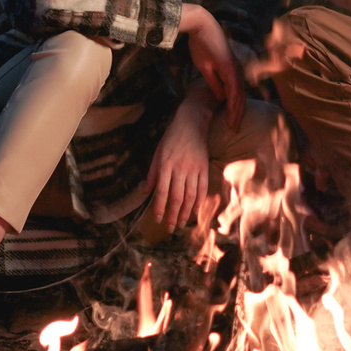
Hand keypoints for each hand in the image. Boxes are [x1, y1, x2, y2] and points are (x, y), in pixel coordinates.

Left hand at [147, 94, 214, 232]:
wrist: (191, 123)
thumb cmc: (171, 138)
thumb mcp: (157, 152)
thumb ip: (152, 173)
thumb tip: (145, 192)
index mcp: (166, 164)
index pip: (161, 191)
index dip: (159, 207)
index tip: (156, 219)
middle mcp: (180, 169)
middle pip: (177, 197)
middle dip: (172, 215)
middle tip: (169, 228)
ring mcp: (194, 169)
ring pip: (190, 196)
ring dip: (185, 213)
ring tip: (180, 224)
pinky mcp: (204, 168)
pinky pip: (202, 189)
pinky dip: (199, 202)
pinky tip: (194, 211)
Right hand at [177, 3, 244, 128]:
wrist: (201, 27)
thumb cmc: (202, 44)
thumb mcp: (206, 68)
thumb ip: (214, 83)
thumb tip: (220, 98)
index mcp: (230, 72)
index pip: (235, 95)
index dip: (234, 110)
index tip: (229, 124)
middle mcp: (236, 71)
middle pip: (240, 98)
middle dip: (237, 115)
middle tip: (234, 130)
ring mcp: (234, 69)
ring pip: (239, 95)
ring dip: (236, 111)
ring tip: (233, 126)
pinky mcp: (230, 66)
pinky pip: (234, 87)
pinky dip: (233, 100)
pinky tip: (231, 111)